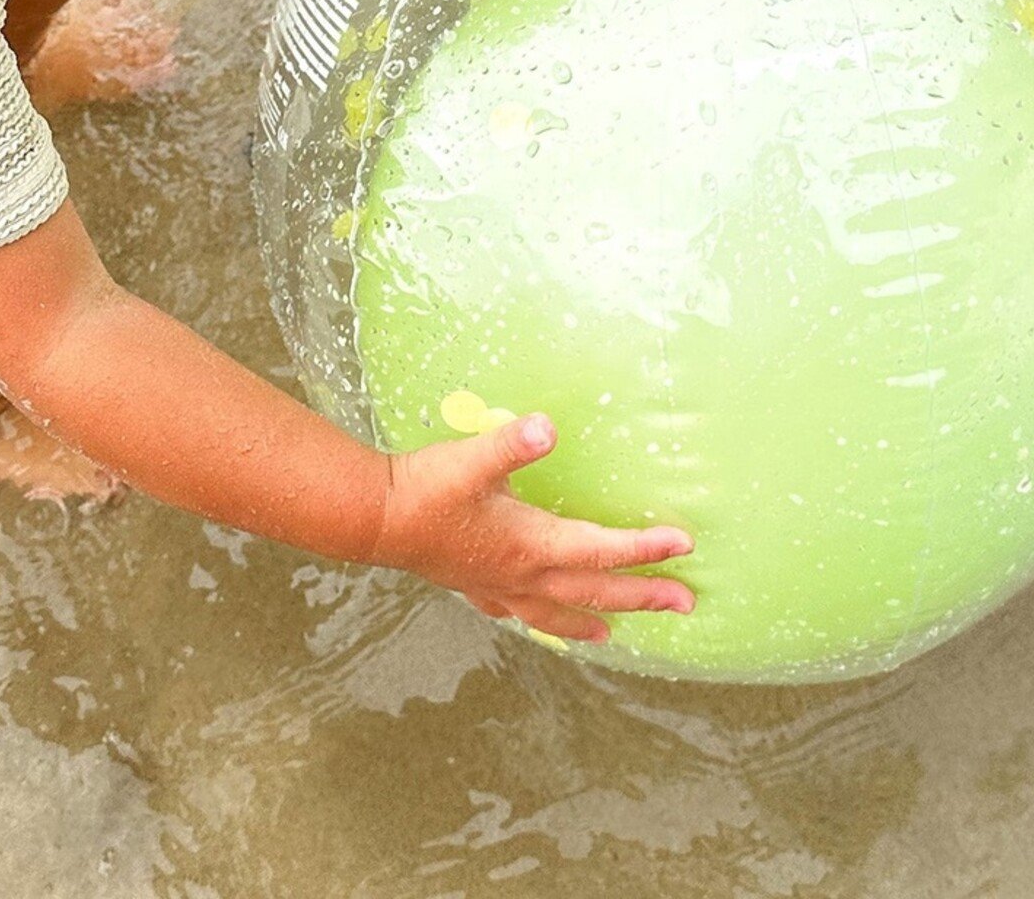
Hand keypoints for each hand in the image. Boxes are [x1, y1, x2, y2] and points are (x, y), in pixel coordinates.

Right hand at [370, 412, 695, 642]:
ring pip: (556, 613)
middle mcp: (522, 574)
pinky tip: (529, 616)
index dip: (646, 549)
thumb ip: (514, 443)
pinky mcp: (472, 584)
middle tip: (685, 603)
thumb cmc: (426, 488)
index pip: (602, 549)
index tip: (684, 546)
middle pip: (594, 591)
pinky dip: (536, 617)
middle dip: (643, 596)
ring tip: (614, 635)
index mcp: (532, 543)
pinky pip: (515, 611)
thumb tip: (548, 426)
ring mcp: (497, 585)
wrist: (376, 519)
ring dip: (591, 620)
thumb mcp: (473, 458)